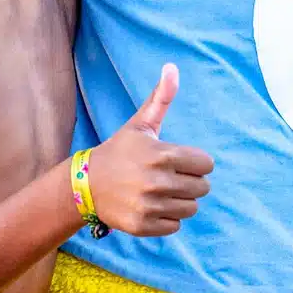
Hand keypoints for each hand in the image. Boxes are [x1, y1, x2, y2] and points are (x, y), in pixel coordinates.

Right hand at [86, 64, 213, 235]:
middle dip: (189, 181)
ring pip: (191, 208)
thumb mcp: (140, 124)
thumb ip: (161, 98)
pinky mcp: (143, 225)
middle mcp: (158, 181)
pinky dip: (167, 218)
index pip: (206, 165)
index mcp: (162, 154)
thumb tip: (172, 66)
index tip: (179, 160)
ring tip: (161, 191)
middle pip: (202, 188)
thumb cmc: (120, 151)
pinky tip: (151, 205)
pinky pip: (175, 225)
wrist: (86, 184)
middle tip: (169, 176)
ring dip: (180, 200)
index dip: (196, 162)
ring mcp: (150, 205)